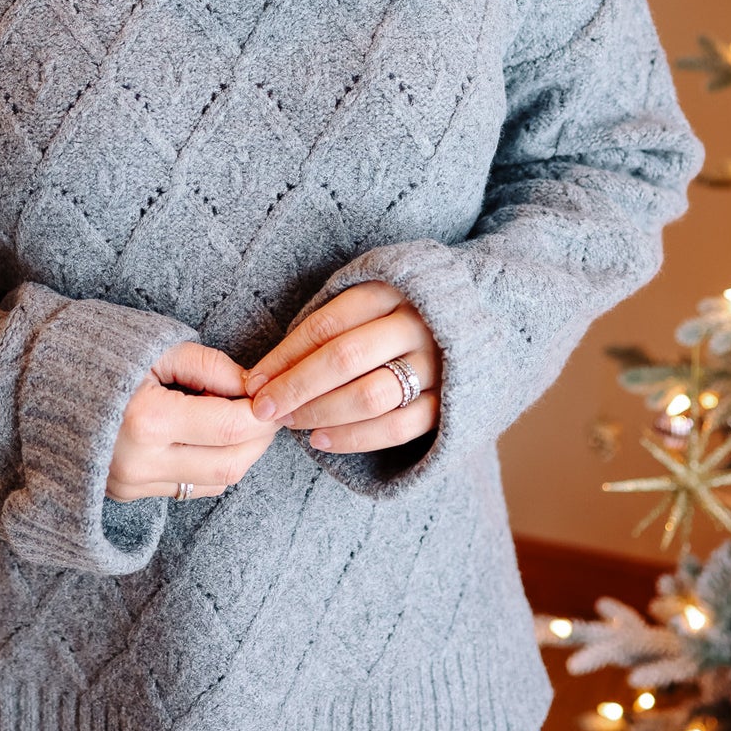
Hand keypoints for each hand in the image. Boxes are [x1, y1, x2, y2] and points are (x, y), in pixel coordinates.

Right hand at [106, 340, 281, 500]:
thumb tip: (254, 387)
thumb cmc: (101, 356)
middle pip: (233, 464)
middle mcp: (141, 462)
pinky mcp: (129, 494)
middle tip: (267, 409)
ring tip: (236, 418)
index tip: (271, 394)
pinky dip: (214, 465)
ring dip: (241, 453)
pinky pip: (191, 488)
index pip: (233, 426)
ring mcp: (133, 485)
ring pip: (217, 482)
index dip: (264, 412)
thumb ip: (211, 367)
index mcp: (148, 420)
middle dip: (261, 438)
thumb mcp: (158, 349)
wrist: (39, 385)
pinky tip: (209, 436)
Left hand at [243, 282, 441, 454]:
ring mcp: (436, 364)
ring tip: (289, 424)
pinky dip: (354, 438)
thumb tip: (267, 371)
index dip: (285, 354)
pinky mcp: (448, 402)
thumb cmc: (398, 314)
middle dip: (295, 387)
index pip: (327, 324)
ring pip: (370, 396)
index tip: (254, 379)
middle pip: (344, 358)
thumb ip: (328, 325)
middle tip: (263, 408)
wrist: (476, 321)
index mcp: (391, 290)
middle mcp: (415, 324)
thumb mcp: (368, 299)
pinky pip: (397, 428)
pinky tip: (321, 440)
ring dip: (321, 413)